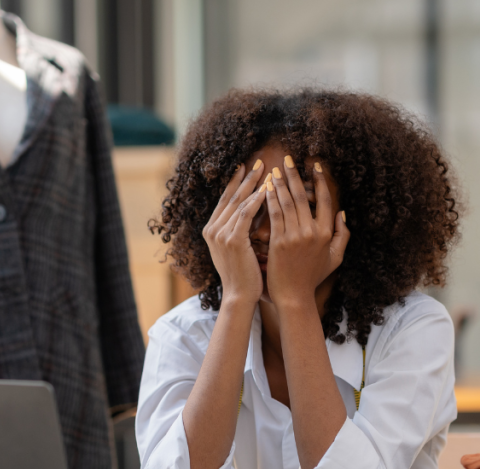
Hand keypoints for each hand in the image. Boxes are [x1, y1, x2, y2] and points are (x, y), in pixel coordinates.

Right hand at [202, 160, 267, 304]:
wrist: (239, 296)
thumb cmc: (243, 275)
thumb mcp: (236, 249)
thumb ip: (238, 230)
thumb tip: (252, 210)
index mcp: (211, 230)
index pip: (225, 200)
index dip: (236, 182)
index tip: (246, 168)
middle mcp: (212, 230)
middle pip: (231, 197)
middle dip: (246, 178)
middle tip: (259, 162)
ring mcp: (220, 234)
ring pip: (239, 203)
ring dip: (255, 185)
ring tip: (268, 172)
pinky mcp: (232, 240)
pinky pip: (246, 214)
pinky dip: (257, 200)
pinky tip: (268, 190)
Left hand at [264, 157, 349, 307]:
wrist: (294, 296)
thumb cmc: (312, 277)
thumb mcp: (335, 258)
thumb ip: (342, 235)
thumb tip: (342, 212)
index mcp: (327, 233)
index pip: (325, 200)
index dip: (320, 181)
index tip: (314, 166)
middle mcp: (312, 232)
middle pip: (303, 197)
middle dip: (295, 175)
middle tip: (288, 159)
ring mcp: (295, 236)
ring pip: (287, 202)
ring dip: (281, 183)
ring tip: (275, 169)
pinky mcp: (278, 242)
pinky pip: (274, 214)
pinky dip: (270, 199)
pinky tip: (266, 188)